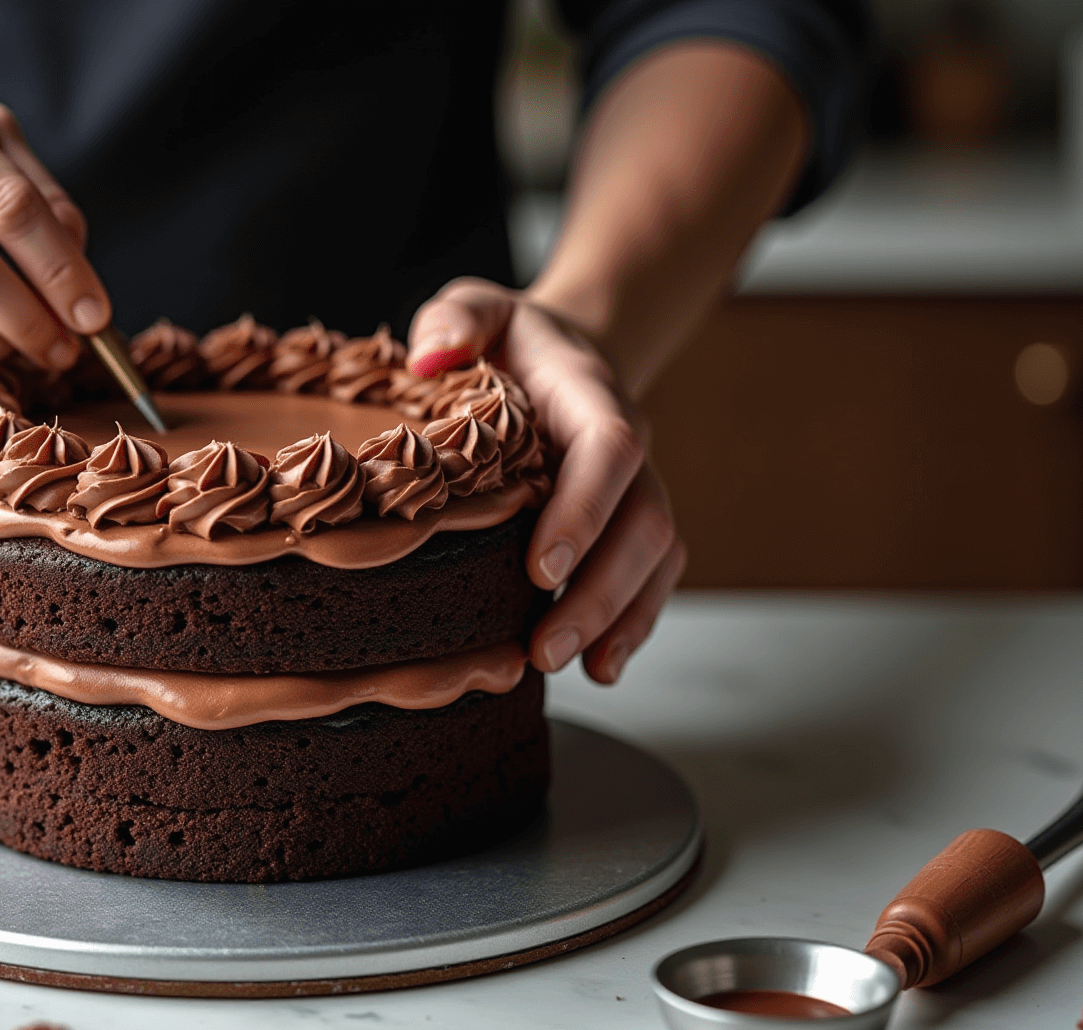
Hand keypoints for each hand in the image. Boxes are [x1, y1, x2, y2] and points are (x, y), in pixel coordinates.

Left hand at [408, 278, 685, 683]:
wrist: (559, 353)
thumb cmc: (509, 339)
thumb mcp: (477, 307)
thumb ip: (455, 319)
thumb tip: (428, 357)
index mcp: (590, 396)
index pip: (609, 450)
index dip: (584, 509)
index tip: (541, 567)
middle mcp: (627, 449)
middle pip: (642, 522)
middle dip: (598, 590)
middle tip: (544, 645)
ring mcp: (634, 491)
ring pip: (653, 559)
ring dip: (616, 618)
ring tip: (566, 665)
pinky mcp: (627, 527)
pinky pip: (649, 578)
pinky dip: (629, 625)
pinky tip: (600, 669)